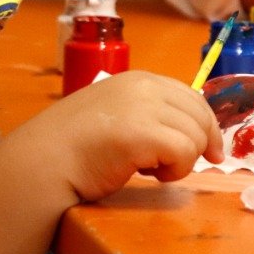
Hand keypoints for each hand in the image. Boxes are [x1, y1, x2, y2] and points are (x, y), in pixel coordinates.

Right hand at [6, 71, 223, 202]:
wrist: (43, 161)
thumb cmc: (73, 146)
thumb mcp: (115, 115)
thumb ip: (146, 113)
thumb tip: (188, 130)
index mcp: (138, 79)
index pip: (191, 96)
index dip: (206, 125)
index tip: (210, 150)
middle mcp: (144, 86)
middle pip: (200, 114)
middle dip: (200, 144)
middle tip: (178, 166)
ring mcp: (145, 107)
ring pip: (196, 136)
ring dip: (181, 161)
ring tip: (149, 169)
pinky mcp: (145, 133)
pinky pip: (185, 153)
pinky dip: (175, 170)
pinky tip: (147, 174)